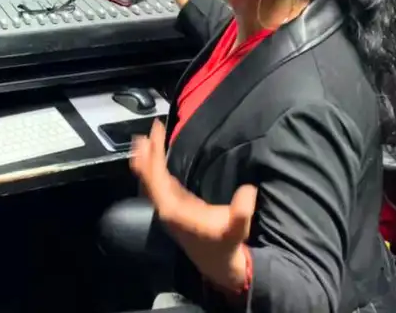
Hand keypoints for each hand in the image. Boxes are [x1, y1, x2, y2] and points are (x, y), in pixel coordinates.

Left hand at [131, 119, 257, 291]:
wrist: (218, 265)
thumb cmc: (225, 246)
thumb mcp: (237, 229)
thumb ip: (241, 212)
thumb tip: (248, 191)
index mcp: (173, 210)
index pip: (155, 178)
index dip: (152, 155)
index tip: (154, 135)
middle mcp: (164, 208)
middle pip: (148, 176)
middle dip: (147, 153)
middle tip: (149, 130)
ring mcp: (167, 208)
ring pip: (150, 180)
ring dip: (148, 159)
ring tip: (148, 139)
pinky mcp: (173, 208)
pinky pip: (158, 184)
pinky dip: (155, 168)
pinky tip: (158, 158)